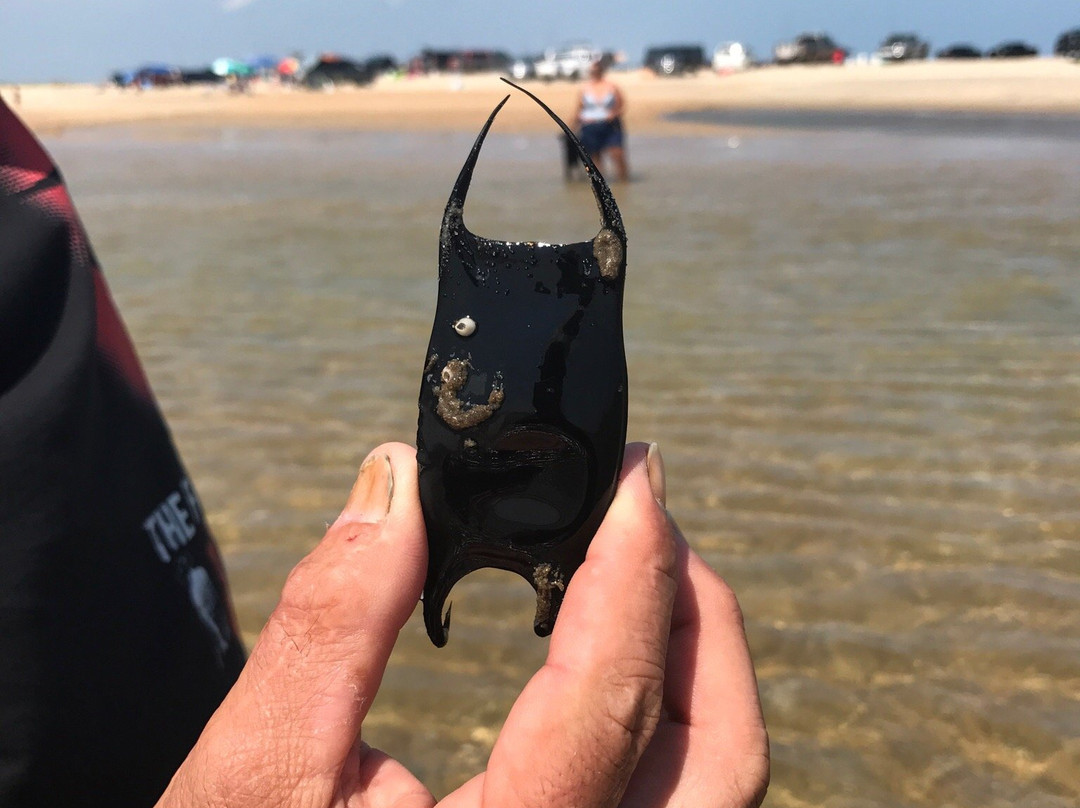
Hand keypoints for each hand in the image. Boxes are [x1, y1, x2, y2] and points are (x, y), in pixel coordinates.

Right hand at [157, 443, 768, 807]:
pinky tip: (616, 658)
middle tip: (647, 514)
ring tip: (644, 567)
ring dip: (701, 662)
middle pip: (721, 754)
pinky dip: (675, 713)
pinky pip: (680, 802)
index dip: (633, 568)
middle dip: (696, 612)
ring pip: (719, 785)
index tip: (633, 475)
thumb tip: (398, 484)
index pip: (607, 700)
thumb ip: (331, 625)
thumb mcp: (252, 776)